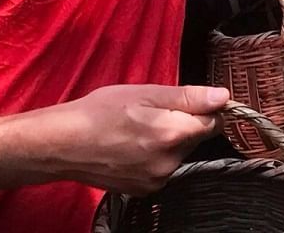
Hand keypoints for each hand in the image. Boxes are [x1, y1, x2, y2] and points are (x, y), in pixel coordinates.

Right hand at [16, 84, 229, 195]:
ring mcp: (157, 180)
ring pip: (179, 153)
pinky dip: (155, 156)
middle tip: (151, 112)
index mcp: (173, 134)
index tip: (185, 102)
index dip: (204, 108)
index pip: (214, 122)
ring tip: (137, 129)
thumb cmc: (98, 113)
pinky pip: (163, 167)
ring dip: (168, 140)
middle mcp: (169, 163)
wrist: (61, 146)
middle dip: (183, 123)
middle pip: (196, 138)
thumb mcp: (144, 93)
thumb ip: (188, 97)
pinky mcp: (145, 190)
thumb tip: (223, 97)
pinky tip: (132, 146)